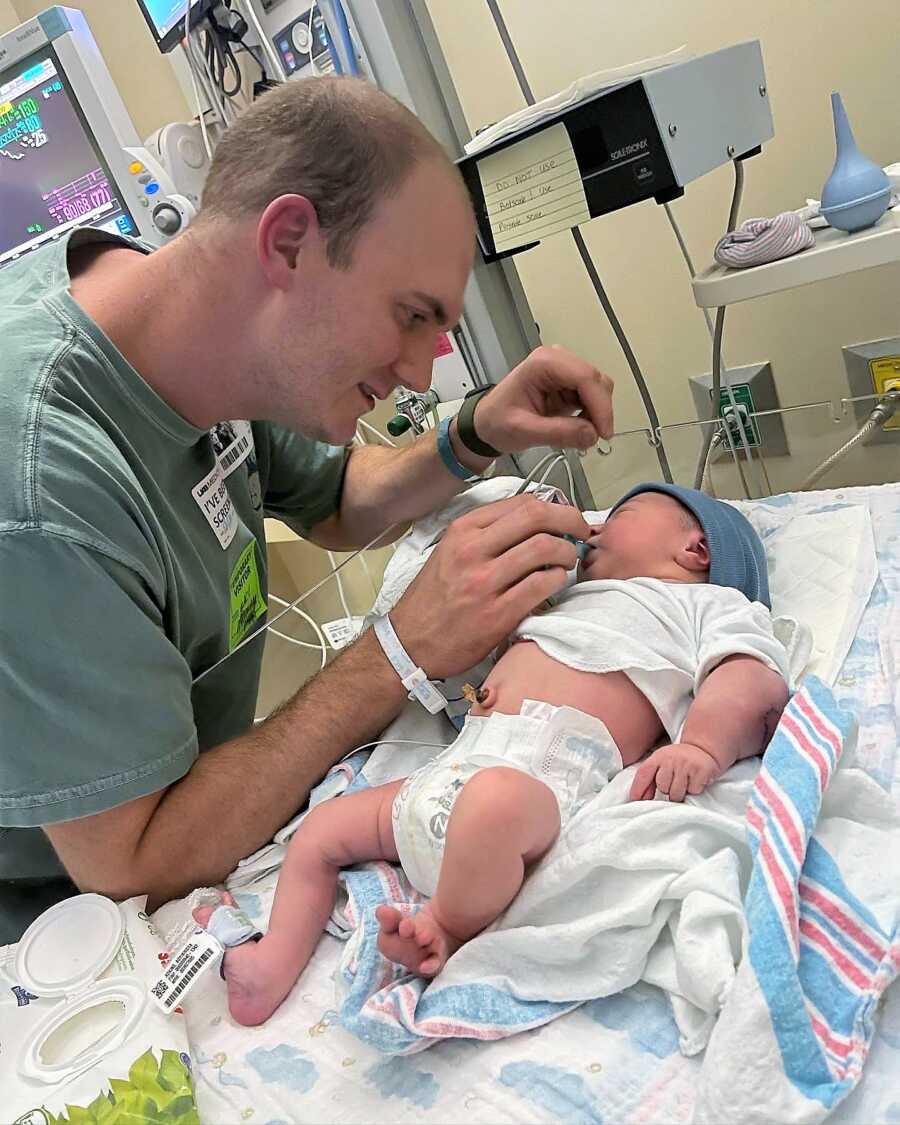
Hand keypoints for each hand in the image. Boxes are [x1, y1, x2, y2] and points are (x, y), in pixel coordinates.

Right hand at [390, 494, 589, 677]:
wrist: (411, 643)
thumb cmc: (434, 598)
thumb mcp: (450, 552)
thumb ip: (486, 535)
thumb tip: (533, 521)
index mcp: (463, 530)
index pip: (521, 503)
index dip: (554, 507)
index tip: (565, 518)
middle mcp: (473, 550)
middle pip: (537, 516)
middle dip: (570, 520)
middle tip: (580, 532)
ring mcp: (485, 581)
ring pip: (544, 548)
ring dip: (567, 552)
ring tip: (568, 560)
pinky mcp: (498, 613)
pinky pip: (542, 584)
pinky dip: (558, 579)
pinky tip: (555, 582)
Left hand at [473, 345, 613, 453]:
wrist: (486, 424)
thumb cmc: (497, 422)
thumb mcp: (524, 431)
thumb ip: (558, 433)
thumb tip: (591, 435)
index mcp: (543, 363)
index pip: (585, 378)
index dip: (600, 406)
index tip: (603, 433)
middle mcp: (557, 359)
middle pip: (596, 381)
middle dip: (599, 411)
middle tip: (592, 438)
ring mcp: (564, 370)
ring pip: (598, 388)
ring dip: (596, 413)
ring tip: (579, 433)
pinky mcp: (567, 383)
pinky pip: (591, 396)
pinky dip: (591, 413)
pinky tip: (576, 426)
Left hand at [628, 743, 720, 802]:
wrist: (702, 749)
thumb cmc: (678, 760)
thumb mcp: (661, 764)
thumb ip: (649, 779)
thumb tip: (640, 798)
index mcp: (658, 757)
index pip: (644, 773)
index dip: (638, 788)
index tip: (635, 800)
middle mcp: (671, 759)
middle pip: (663, 788)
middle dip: (668, 790)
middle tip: (675, 781)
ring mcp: (686, 764)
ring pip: (677, 793)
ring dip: (681, 793)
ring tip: (684, 782)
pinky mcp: (700, 771)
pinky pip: (693, 791)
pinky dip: (694, 790)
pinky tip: (694, 780)